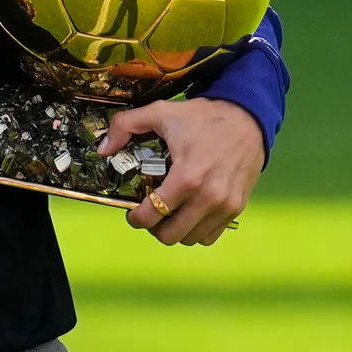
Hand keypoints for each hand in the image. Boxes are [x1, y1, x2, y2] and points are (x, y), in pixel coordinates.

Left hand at [97, 97, 263, 246]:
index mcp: (187, 177)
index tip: (132, 214)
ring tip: (168, 213)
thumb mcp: (160, 112)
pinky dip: (196, 230)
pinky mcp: (237, 208)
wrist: (247, 117)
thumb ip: (125, 126)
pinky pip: (211, 235)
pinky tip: (188, 213)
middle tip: (149, 214)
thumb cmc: (203, 117)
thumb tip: (103, 149)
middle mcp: (208, 197)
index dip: (137, 219)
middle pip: (172, 235)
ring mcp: (225, 205)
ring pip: (192, 239)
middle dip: (154, 228)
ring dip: (175, 231)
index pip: (154, 215)